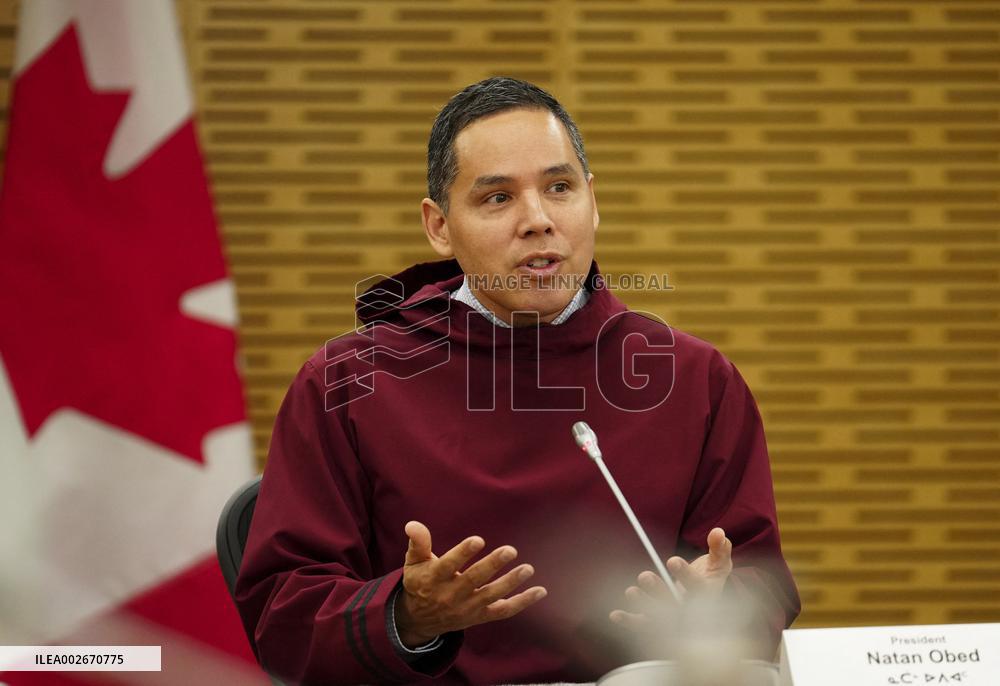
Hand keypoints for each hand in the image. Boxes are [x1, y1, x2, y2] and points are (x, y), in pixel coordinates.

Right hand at [394, 521, 546, 647]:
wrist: (419, 620)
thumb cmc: (420, 582)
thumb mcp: (413, 562)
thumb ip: (418, 542)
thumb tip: (413, 524)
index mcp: (434, 579)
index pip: (449, 565)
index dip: (463, 553)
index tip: (478, 540)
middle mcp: (451, 595)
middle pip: (474, 580)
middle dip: (493, 565)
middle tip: (510, 550)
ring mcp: (467, 608)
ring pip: (491, 595)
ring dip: (511, 582)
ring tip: (527, 568)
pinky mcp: (480, 616)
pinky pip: (503, 611)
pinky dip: (522, 602)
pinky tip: (540, 591)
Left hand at [610, 527, 732, 629]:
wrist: (706, 605)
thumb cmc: (709, 579)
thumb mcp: (719, 564)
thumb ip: (719, 548)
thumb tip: (718, 532)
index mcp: (706, 596)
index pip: (697, 588)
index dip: (685, 575)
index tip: (672, 560)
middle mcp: (690, 612)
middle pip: (675, 606)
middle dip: (658, 592)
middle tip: (644, 576)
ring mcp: (674, 620)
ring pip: (659, 620)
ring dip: (643, 606)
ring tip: (631, 592)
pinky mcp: (659, 625)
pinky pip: (644, 626)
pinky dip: (630, 622)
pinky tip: (615, 615)